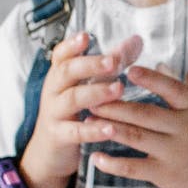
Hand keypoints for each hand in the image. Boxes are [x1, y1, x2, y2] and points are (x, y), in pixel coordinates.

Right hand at [19, 32, 135, 187]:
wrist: (50, 151)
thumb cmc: (75, 112)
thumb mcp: (89, 85)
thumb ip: (113, 63)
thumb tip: (137, 40)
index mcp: (60, 75)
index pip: (61, 55)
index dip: (72, 45)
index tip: (85, 36)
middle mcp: (53, 90)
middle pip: (67, 72)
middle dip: (90, 65)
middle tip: (114, 61)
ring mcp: (54, 113)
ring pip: (72, 99)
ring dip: (96, 93)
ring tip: (118, 89)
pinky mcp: (59, 136)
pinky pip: (75, 132)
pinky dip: (92, 129)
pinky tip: (110, 128)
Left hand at [83, 65, 187, 187]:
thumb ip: (185, 90)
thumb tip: (164, 64)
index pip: (172, 89)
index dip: (151, 79)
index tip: (129, 70)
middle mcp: (186, 130)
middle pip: (146, 113)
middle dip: (116, 105)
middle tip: (91, 97)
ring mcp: (176, 153)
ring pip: (137, 136)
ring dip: (110, 127)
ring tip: (87, 120)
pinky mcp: (167, 176)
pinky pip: (135, 167)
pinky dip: (114, 163)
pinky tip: (96, 158)